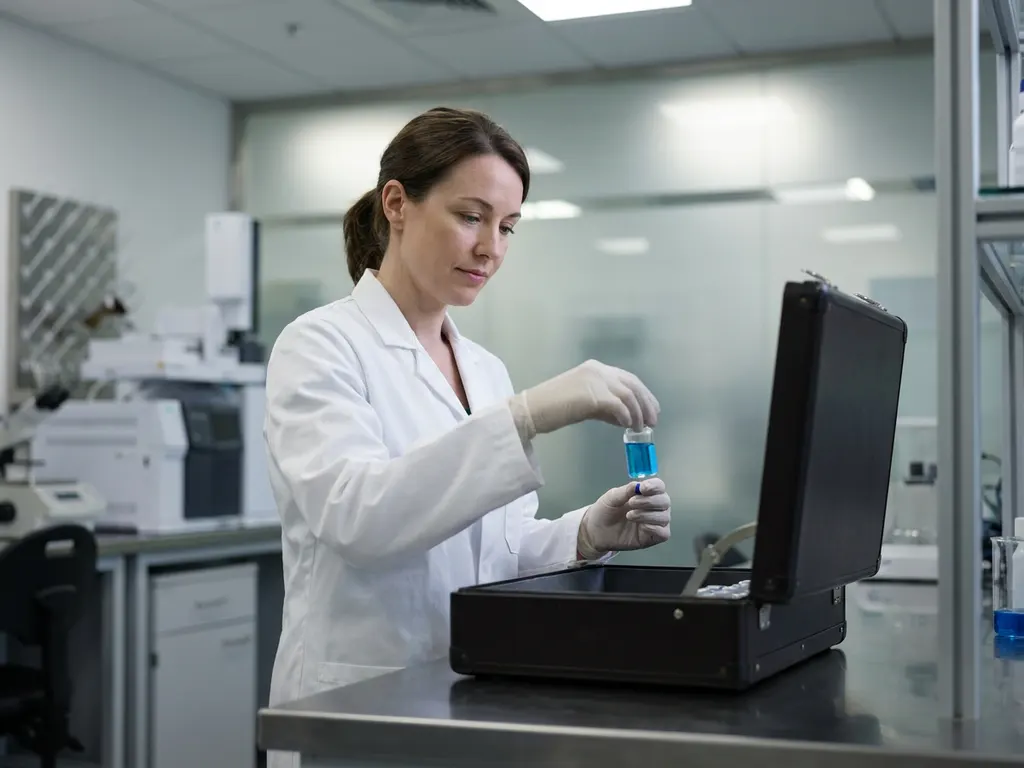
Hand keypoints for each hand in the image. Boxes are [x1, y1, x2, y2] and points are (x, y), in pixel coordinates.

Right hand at [507, 360, 658, 441]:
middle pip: (632, 384)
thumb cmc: (554, 408)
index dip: (643, 394)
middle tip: (653, 421)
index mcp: (596, 368)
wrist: (532, 410)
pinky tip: (627, 426)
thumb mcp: (584, 403)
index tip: (652, 409)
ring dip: (638, 413)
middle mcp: (598, 370)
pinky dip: (625, 416)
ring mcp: (595, 380)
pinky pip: (618, 405)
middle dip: (646, 403)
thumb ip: (605, 406)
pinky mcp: (592, 395)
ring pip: (628, 395)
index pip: (628, 378)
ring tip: (642, 428)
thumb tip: (626, 417)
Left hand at [577, 478, 670, 559]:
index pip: (659, 486)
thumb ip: (626, 491)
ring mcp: (654, 523)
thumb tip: (638, 485)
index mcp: (645, 494)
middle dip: (649, 501)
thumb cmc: (605, 512)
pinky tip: (642, 527)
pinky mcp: (652, 537)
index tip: (643, 488)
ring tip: (629, 515)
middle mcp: (653, 508)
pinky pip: (664, 533)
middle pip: (665, 501)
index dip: (654, 486)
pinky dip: (654, 528)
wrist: (596, 531)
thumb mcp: (612, 497)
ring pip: (664, 517)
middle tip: (631, 503)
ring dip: (647, 515)